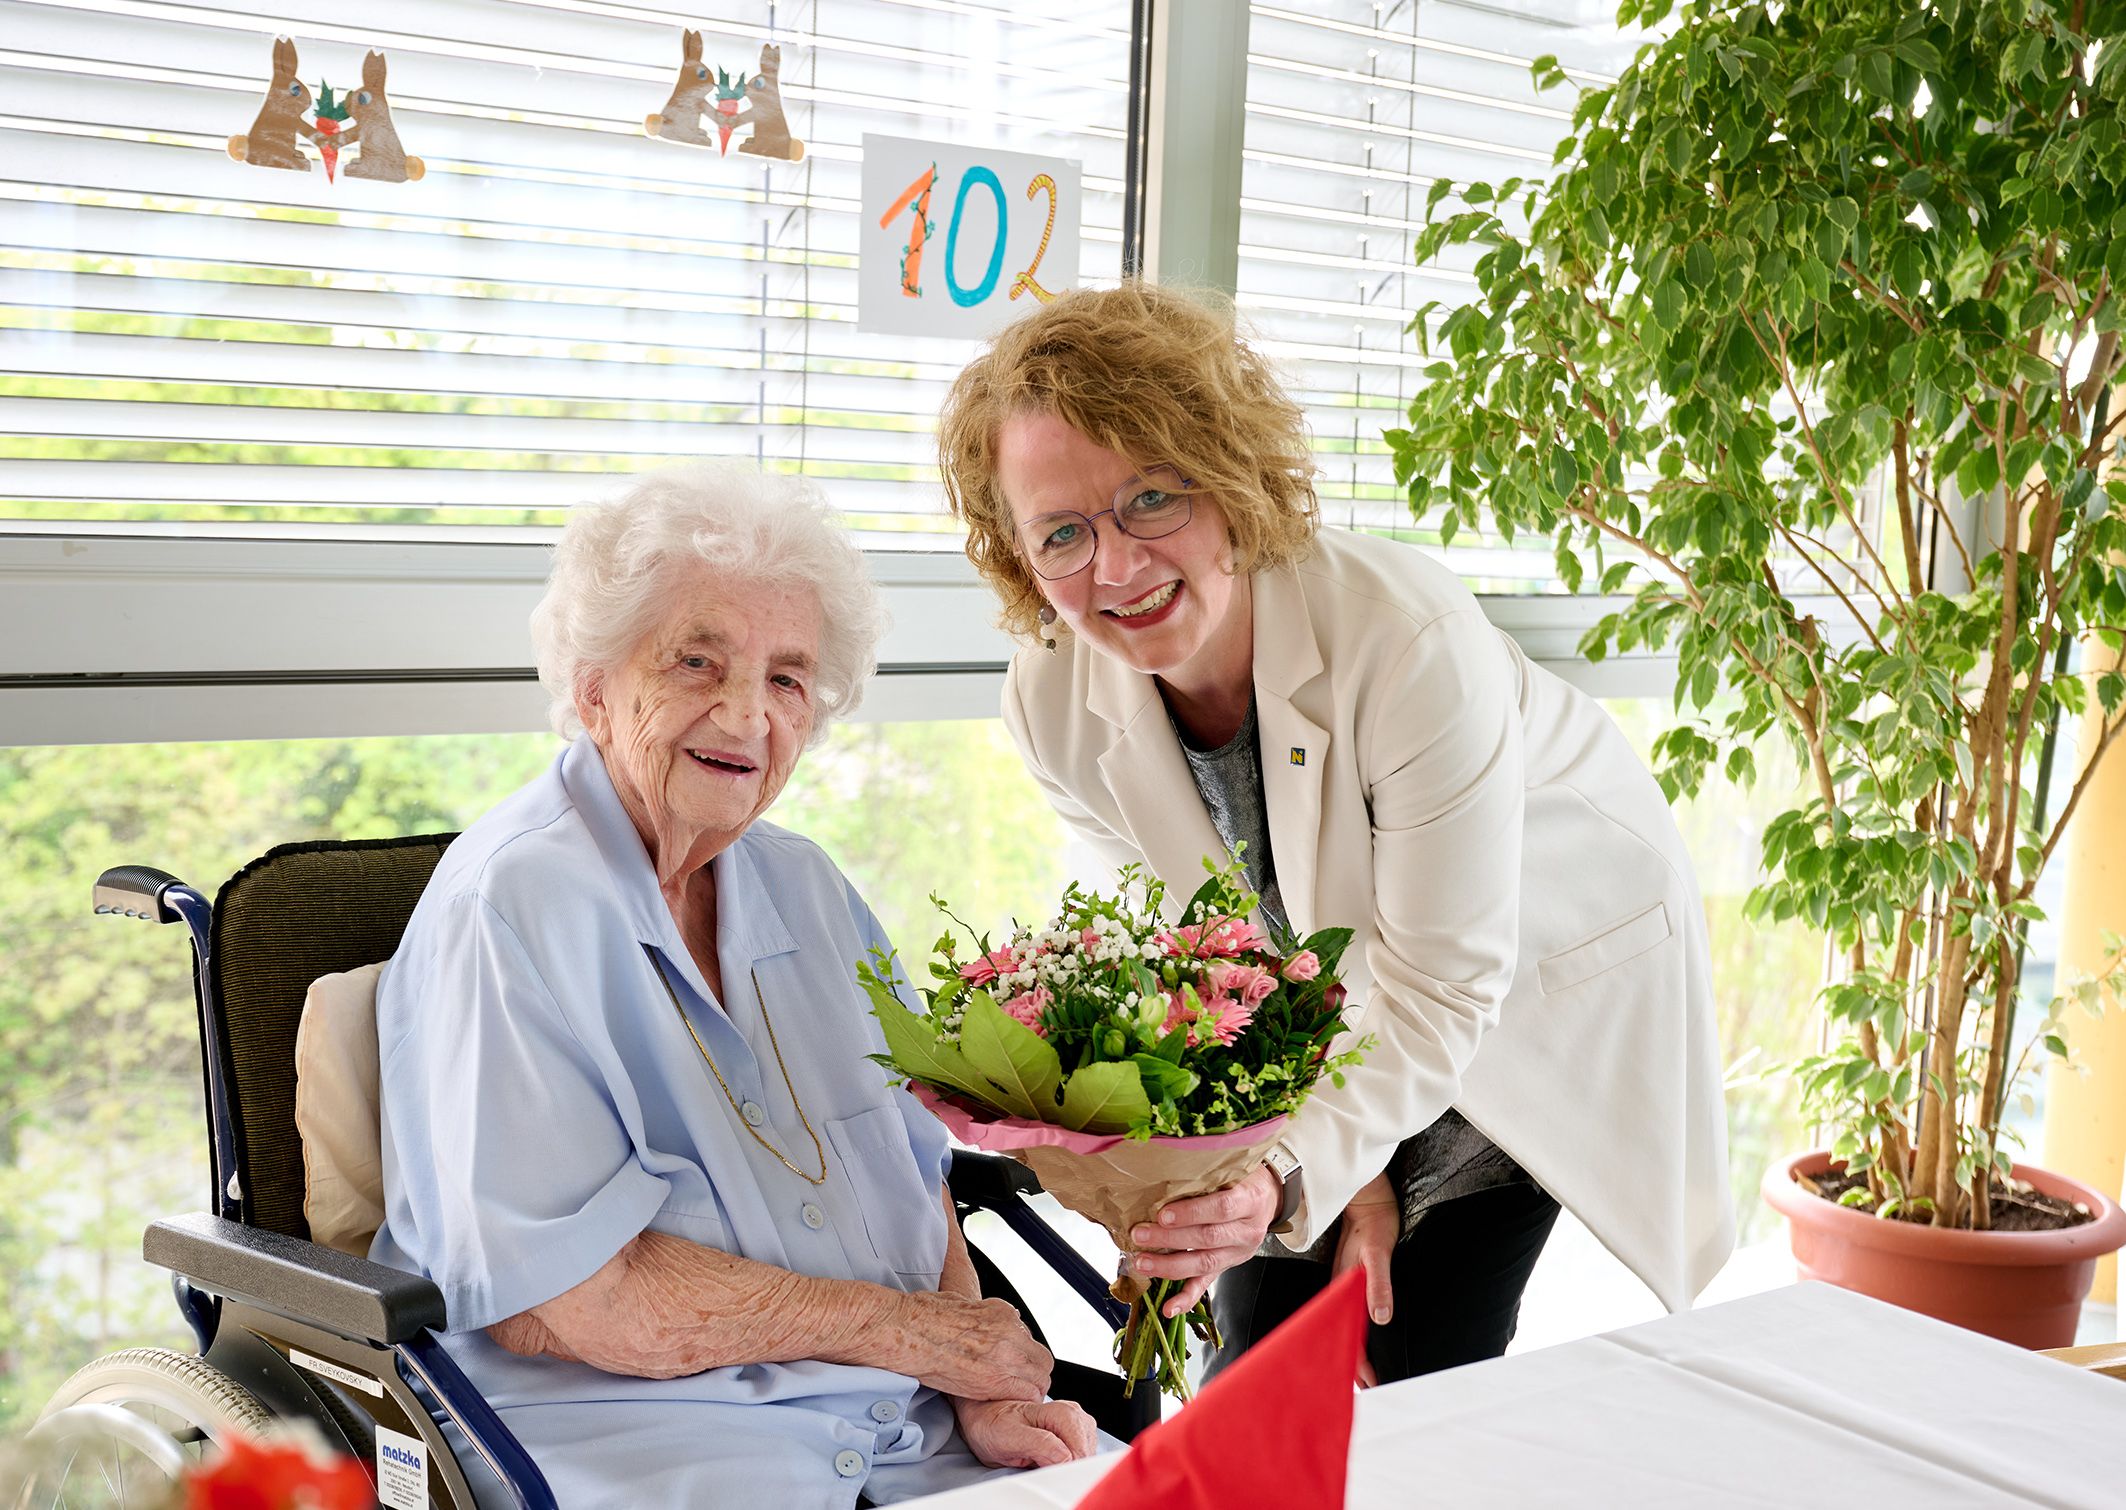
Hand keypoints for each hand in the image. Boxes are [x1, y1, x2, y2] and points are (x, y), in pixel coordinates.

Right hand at [881, 1290, 1053, 1401]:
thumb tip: (993, 1321)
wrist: (905, 1330)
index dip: (1023, 1356)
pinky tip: (1000, 1400)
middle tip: (1016, 1383)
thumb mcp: (961, 1304)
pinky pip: (1024, 1394)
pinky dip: (1017, 1400)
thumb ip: (985, 1316)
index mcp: (1002, 1311)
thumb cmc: (922, 1317)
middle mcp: (1009, 1330)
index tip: (1013, 1365)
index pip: (1030, 1339)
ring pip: (1039, 1379)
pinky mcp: (994, 1379)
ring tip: (1006, 1394)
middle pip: (1042, 1360)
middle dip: (1032, 1374)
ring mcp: (1004, 1354)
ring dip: (1027, 1388)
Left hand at [953, 1397, 1099, 1468]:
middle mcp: (1075, 1415)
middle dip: (1064, 1468)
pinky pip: (1079, 1458)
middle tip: (1035, 1464)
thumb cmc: (993, 1423)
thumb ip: (1041, 1445)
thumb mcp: (1009, 1436)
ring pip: (1083, 1459)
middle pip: (1084, 1457)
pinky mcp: (1076, 1434)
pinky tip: (1046, 1458)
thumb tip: (1066, 1458)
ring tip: (1038, 1459)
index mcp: (1063, 1413)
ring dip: (1064, 1466)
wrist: (985, 1415)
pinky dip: (1064, 1464)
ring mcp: (1077, 1424)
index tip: (1041, 1470)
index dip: (1063, 1470)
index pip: (1080, 1455)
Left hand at [1127, 1164, 1280, 1318]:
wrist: (1269, 1198)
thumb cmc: (1244, 1178)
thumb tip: (1165, 1172)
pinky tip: (1169, 1307)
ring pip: (1204, 1263)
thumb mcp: (1235, 1168)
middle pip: (1208, 1238)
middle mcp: (1246, 1231)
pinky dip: (1186, 1298)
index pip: (1221, 1208)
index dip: (1192, 1213)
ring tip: (1142, 1262)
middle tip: (1140, 1234)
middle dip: (1170, 1239)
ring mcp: (1237, 1253)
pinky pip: (1207, 1284)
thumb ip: (1208, 1173)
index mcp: (1250, 1201)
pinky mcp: (1227, 1267)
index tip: (1163, 1214)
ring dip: (1170, 1266)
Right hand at [1332, 1173, 1398, 1387]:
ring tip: (1366, 1373)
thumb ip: (1378, 1284)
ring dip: (1354, 1348)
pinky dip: (1357, 1330)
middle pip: (1344, 1335)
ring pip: (1347, 1326)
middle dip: (1353, 1364)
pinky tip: (1364, 1335)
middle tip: (1370, 1388)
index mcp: (1342, 1292)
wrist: (1368, 1198)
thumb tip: (1381, 1318)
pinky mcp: (1354, 1279)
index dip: (1357, 1363)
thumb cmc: (1372, 1224)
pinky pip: (1353, 1312)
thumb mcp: (1376, 1254)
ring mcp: (1347, 1287)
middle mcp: (1342, 1294)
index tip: (1369, 1385)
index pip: (1347, 1336)